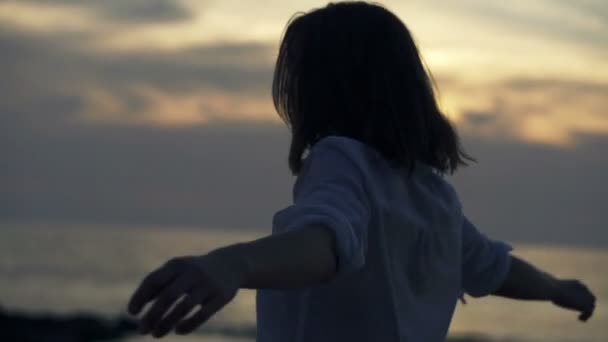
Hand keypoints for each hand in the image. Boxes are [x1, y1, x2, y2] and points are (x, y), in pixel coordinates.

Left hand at [126, 248, 246, 337]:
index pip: (154, 280)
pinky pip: (203, 314)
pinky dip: (188, 325)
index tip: (132, 313)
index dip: (140, 297)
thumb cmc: (194, 271)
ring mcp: (208, 284)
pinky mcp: (221, 296)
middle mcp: (192, 272)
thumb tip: (134, 307)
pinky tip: (178, 331)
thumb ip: (156, 285)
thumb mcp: (176, 271)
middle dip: (152, 315)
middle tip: (142, 330)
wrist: (231, 264)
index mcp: (177, 264)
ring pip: (184, 307)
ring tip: (156, 334)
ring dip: (167, 323)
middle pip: (168, 296)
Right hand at [551, 279, 595, 320]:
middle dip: (587, 305)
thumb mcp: (553, 288)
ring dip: (587, 312)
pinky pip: (589, 312)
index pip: (585, 290)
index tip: (576, 303)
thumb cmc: (549, 287)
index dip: (582, 297)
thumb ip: (557, 291)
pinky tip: (579, 319)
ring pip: (591, 306)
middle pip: (591, 298)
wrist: (552, 289)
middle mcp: (584, 289)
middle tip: (581, 312)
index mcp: (577, 283)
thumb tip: (551, 294)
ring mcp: (586, 297)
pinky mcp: (585, 305)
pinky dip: (586, 316)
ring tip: (580, 318)